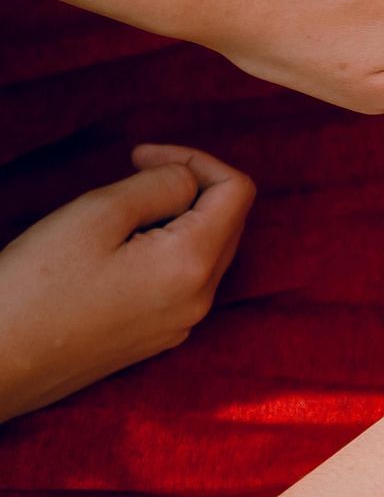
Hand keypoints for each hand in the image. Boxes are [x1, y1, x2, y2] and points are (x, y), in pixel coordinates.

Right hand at [0, 146, 253, 421]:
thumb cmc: (34, 287)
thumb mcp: (99, 213)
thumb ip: (162, 184)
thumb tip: (191, 180)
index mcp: (194, 266)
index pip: (237, 190)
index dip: (196, 159)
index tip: (139, 156)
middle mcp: (199, 301)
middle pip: (228, 220)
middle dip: (189, 187)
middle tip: (131, 174)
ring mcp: (178, 325)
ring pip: (205, 250)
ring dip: (175, 218)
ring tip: (117, 213)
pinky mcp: (152, 340)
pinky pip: (181, 280)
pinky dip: (163, 250)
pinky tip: (113, 251)